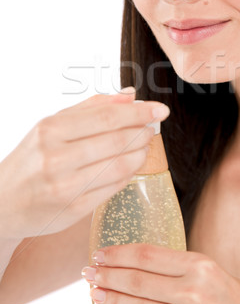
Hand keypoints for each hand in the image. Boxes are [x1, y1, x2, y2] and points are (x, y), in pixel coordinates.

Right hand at [0, 90, 169, 239]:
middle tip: (153, 128)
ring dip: (140, 155)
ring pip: (119, 166)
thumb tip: (130, 94)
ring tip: (144, 147)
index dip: (140, 112)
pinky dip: (128, 175)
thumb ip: (91, 108)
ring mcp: (65, 186)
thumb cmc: (33, 157)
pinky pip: (113, 188)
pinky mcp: (73, 209)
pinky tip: (131, 166)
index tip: (160, 109)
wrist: (3, 201)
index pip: (108, 117)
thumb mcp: (52, 125)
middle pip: (117, 140)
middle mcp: (56, 157)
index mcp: (51, 130)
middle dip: (143, 133)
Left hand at [82, 244, 239, 303]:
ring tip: (93, 290)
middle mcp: (193, 293)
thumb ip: (190, 272)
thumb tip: (153, 267)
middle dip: (108, 273)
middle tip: (88, 270)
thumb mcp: (225, 278)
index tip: (102, 252)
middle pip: (137, 279)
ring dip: (110, 297)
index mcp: (203, 267)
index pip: (149, 255)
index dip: (120, 253)